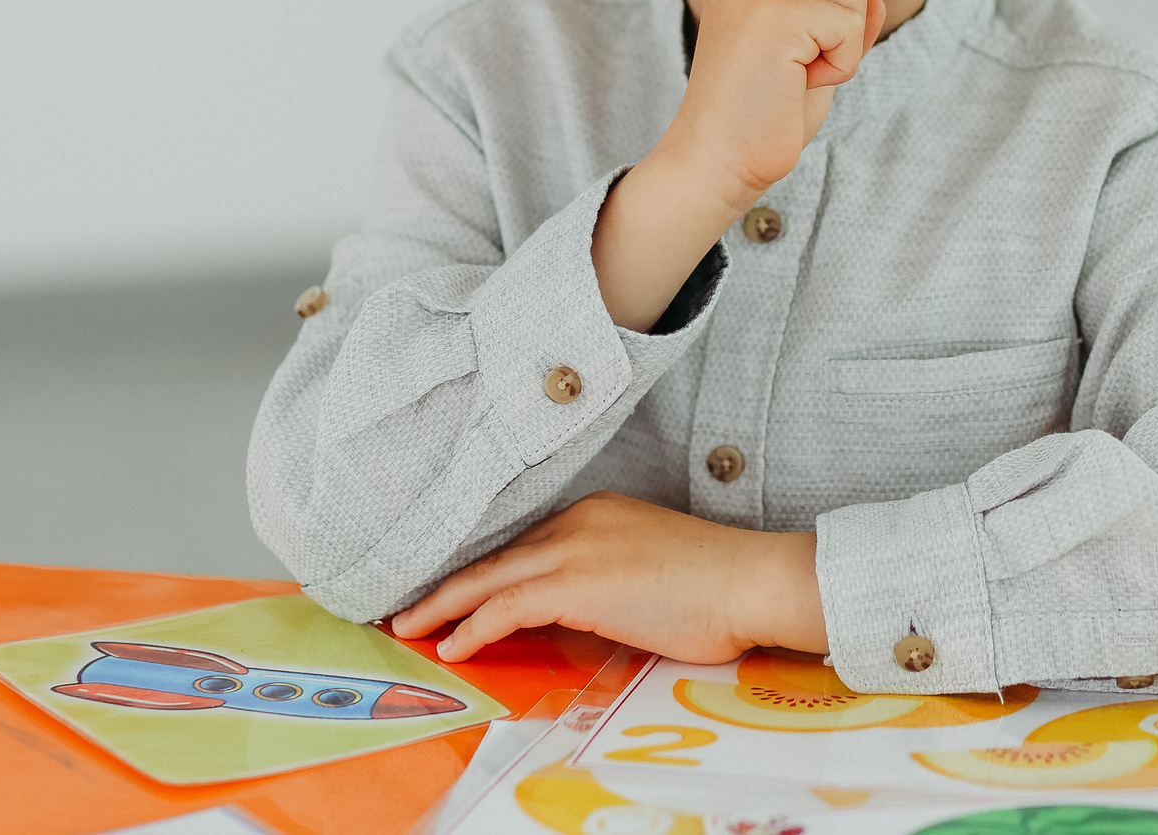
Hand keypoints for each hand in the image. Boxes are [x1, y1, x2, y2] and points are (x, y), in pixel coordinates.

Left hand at [388, 492, 825, 664]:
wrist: (750, 580)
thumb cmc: (716, 585)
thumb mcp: (649, 570)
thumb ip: (606, 579)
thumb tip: (577, 612)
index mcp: (597, 511)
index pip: (525, 543)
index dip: (485, 570)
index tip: (457, 590)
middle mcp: (579, 519)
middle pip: (495, 555)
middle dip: (447, 584)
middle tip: (408, 607)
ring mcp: (575, 547)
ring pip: (488, 577)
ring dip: (444, 606)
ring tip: (411, 627)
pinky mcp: (575, 582)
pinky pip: (504, 606)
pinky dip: (472, 626)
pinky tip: (453, 646)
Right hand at [590, 0, 883, 329]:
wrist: (717, 162)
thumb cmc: (762, 117)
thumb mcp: (811, 61)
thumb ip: (840, 25)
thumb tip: (879, 0)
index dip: (833, 23)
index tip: (789, 60)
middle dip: (840, 33)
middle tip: (792, 72)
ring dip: (841, 50)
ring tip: (792, 77)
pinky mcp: (773, 14)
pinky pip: (848, 25)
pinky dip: (840, 66)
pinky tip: (798, 84)